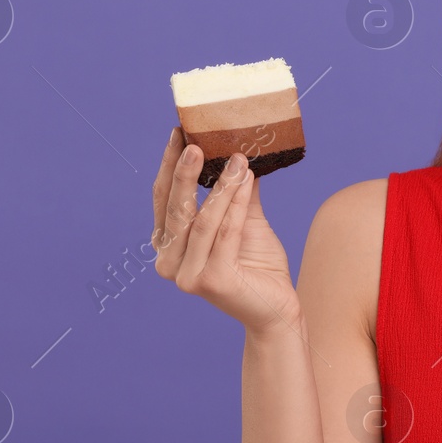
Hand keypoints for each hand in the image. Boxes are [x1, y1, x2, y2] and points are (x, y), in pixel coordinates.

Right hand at [151, 128, 301, 335]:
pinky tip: (247, 181)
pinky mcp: (213, 282)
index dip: (170, 167)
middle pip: (176, 209)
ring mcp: (188, 276)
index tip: (178, 134)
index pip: (164, 200)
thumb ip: (236, 192)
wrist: (277, 309)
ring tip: (236, 158)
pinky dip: (237, 204)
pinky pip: (226, 233)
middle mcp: (170, 263)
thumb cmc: (257, 267)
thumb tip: (238, 152)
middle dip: (185, 172)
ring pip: (203, 220)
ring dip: (220, 186)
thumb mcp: (244, 222)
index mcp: (168, 247)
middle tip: (194, 142)